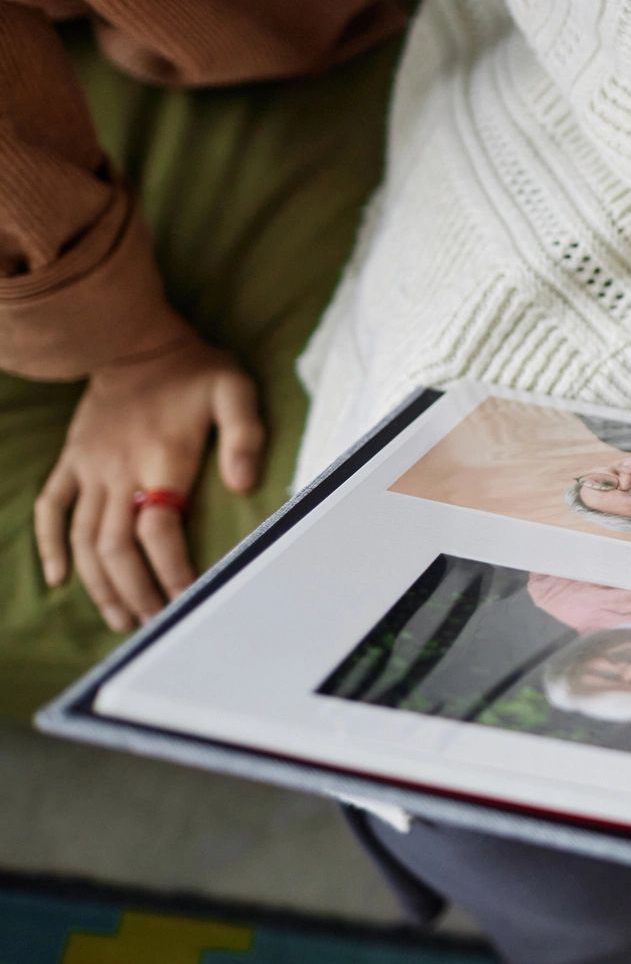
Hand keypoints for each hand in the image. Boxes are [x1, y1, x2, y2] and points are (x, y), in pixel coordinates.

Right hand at [34, 334, 264, 630]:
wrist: (130, 339)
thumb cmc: (192, 368)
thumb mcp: (234, 389)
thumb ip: (245, 436)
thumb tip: (246, 484)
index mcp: (162, 458)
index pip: (159, 531)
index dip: (171, 570)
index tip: (189, 599)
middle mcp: (119, 470)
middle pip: (117, 547)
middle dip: (136, 591)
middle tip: (156, 624)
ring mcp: (90, 468)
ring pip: (84, 539)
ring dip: (100, 583)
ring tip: (122, 618)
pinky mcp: (72, 462)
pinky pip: (51, 509)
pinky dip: (51, 546)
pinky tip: (60, 579)